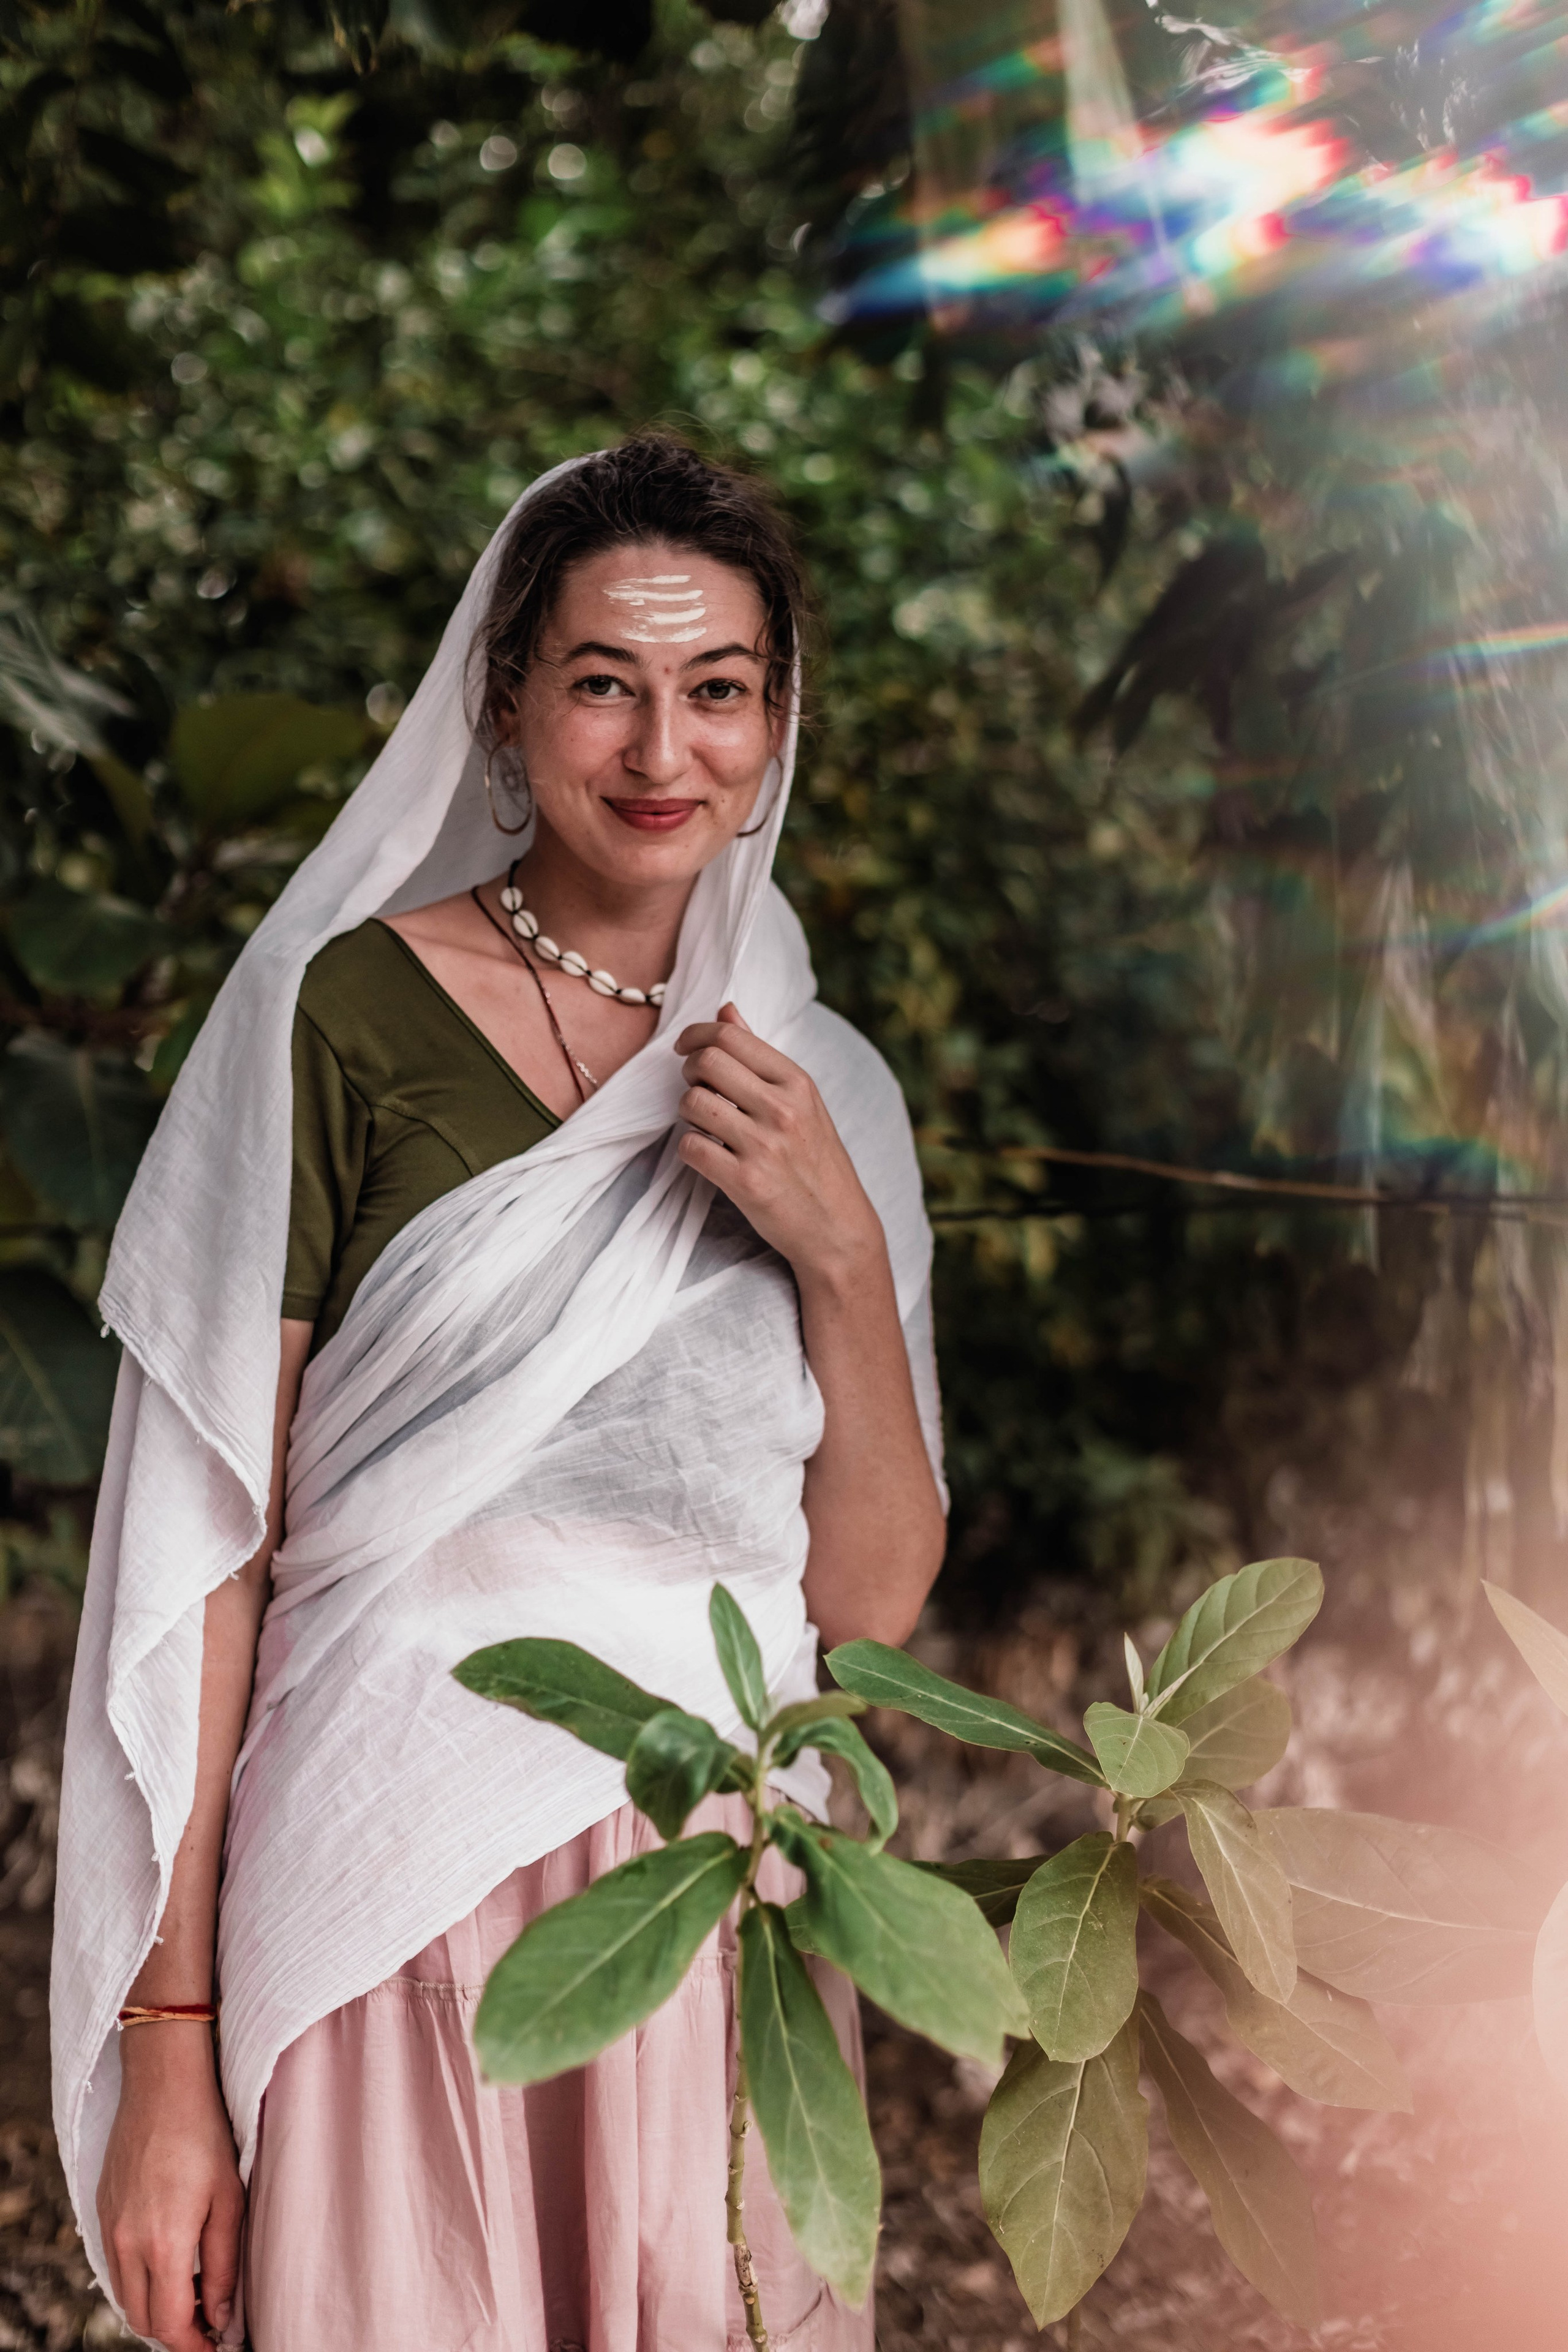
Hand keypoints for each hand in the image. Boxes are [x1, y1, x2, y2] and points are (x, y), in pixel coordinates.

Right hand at [98, 2030, 244, 2350]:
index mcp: (163, 2244)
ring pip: (127, 2296)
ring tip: (196, 2288)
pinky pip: (116, 2266)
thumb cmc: (205, 2135)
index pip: (171, 2324)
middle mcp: (127, 2244)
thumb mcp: (229, 2199)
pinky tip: (170, 2258)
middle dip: (176, 2329)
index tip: (217, 2345)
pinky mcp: (102, 2212)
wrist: (163, 2084)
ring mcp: (109, 2229)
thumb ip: (225, 2263)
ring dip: (157, 2305)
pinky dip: (140, 2278)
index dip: (195, 2345)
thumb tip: (222, 2313)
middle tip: (211, 2318)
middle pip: (144, 2318)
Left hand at [674, 1004, 882, 1285]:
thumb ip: (760, 1056)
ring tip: (705, 1124)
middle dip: (688, 1072)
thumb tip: (726, 1010)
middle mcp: (782, 1109)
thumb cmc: (816, 1161)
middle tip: (696, 1088)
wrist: (838, 1228)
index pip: (730, 1037)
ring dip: (687, 1112)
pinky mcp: (745, 1183)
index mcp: (798, 1082)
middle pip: (706, 1063)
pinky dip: (690, 1149)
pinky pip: (691, 1148)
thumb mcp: (802, 1102)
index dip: (695, 1036)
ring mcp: (764, 1146)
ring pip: (692, 1103)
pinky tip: (708, 1154)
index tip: (686, 1048)